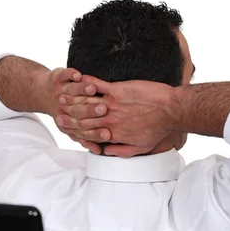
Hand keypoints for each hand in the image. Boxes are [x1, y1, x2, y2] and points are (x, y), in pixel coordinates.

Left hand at [47, 68, 106, 153]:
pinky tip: (78, 75)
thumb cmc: (66, 113)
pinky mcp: (59, 77)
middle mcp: (63, 108)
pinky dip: (71, 75)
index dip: (95, 133)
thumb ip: (89, 139)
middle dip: (90, 111)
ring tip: (92, 90)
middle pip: (77, 111)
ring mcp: (60, 91)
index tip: (106, 133)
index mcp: (68, 122)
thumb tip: (98, 151)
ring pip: (71, 91)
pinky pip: (65, 75)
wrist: (43, 92)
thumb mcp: (74, 130)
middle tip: (102, 109)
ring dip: (81, 91)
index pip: (83, 130)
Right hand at [56, 76, 177, 156]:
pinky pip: (96, 85)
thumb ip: (121, 151)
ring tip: (63, 95)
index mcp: (114, 134)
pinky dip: (86, 82)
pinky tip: (79, 79)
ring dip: (73, 99)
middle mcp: (110, 120)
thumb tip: (107, 152)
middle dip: (69, 115)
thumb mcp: (141, 147)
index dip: (76, 131)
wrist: (171, 110)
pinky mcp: (117, 90)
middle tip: (58, 110)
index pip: (89, 134)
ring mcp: (113, 104)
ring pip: (86, 103)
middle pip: (83, 119)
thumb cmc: (158, 128)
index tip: (67, 128)